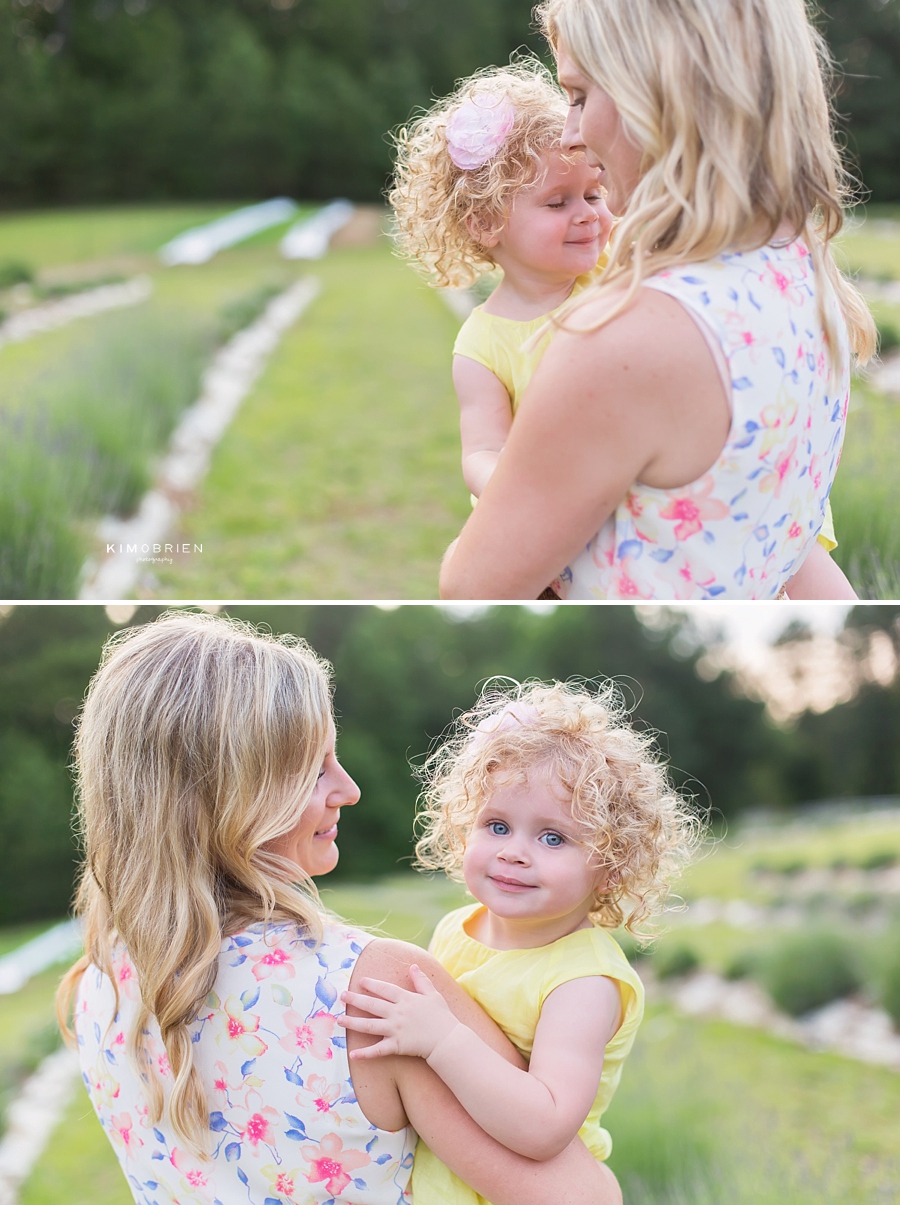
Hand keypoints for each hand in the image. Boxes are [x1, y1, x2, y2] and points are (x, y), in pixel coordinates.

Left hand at [338, 964, 459, 1060]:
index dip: (372, 985)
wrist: (447, 1039)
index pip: (385, 989)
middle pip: (372, 1005)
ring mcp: (395, 1029)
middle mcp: (397, 1013)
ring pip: (369, 1026)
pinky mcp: (396, 1046)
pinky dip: (365, 1053)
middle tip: (342, 996)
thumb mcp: (432, 994)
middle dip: (355, 1000)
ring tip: (340, 1020)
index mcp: (406, 999)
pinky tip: (353, 1053)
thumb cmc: (442, 1016)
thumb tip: (413, 966)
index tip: (360, 981)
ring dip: (353, 1023)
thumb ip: (421, 980)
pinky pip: (378, 1050)